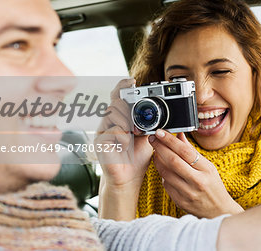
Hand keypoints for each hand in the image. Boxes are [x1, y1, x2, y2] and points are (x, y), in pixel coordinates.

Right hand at [94, 79, 152, 218]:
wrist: (129, 179)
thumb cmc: (136, 158)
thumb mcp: (147, 137)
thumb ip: (150, 124)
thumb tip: (162, 113)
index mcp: (120, 118)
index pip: (118, 96)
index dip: (123, 86)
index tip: (133, 81)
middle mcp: (109, 122)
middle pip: (115, 103)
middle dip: (127, 109)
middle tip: (135, 124)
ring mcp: (102, 131)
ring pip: (112, 114)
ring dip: (126, 123)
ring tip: (131, 135)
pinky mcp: (99, 142)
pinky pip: (111, 131)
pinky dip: (122, 137)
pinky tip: (125, 145)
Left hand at [149, 130, 243, 217]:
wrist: (219, 211)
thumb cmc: (213, 186)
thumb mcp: (208, 167)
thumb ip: (191, 151)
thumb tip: (179, 135)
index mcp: (206, 170)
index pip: (185, 151)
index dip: (170, 140)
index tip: (160, 132)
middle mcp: (197, 181)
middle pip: (173, 161)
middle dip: (159, 147)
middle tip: (152, 139)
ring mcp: (188, 193)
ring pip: (166, 173)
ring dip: (158, 161)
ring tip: (156, 153)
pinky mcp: (181, 202)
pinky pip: (166, 185)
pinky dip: (163, 175)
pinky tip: (163, 170)